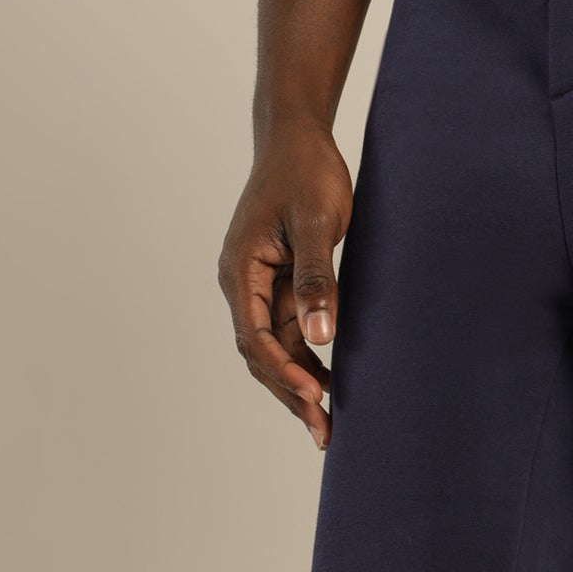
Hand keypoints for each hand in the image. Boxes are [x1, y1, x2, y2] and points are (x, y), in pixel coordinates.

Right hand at [218, 120, 352, 449]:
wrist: (298, 139)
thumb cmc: (306, 173)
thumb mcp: (315, 223)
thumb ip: (316, 279)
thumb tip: (320, 337)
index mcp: (241, 271)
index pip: (254, 337)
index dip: (284, 371)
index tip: (315, 396)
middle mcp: (242, 285)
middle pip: (261, 354)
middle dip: (291, 393)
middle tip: (324, 432)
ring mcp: (259, 288)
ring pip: (275, 350)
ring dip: (299, 384)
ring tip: (329, 422)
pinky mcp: (278, 286)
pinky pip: (289, 334)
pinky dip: (307, 360)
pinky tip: (331, 384)